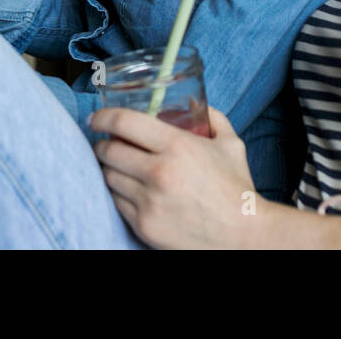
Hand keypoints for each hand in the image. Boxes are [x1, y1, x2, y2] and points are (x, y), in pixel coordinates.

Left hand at [90, 105, 260, 248]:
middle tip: (107, 142)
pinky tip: (131, 189)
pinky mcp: (144, 226)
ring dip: (110, 168)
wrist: (244, 237)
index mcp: (177, 146)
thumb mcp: (231, 144)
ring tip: (119, 166)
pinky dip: (120, 194)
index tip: (96, 118)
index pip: (123, 122)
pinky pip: (117, 203)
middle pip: (108, 150)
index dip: (103, 117)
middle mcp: (159, 172)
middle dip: (103, 144)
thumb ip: (212, 118)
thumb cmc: (237, 189)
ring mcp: (149, 202)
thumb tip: (193, 103)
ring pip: (108, 177)